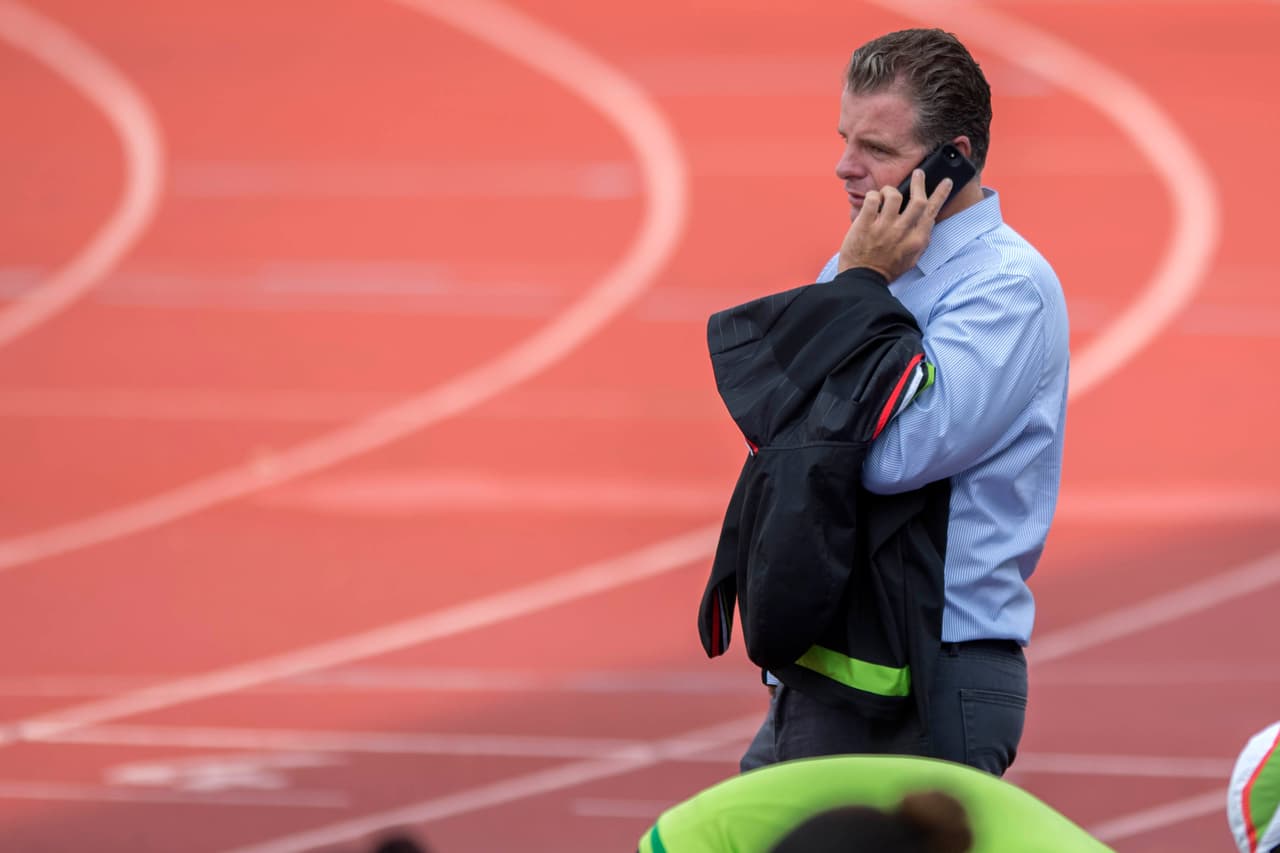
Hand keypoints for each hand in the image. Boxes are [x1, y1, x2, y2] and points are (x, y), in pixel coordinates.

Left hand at [837, 169, 952, 279]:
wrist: (863, 281)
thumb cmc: (887, 269)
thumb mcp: (912, 258)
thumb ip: (920, 239)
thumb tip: (927, 220)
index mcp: (917, 240)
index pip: (932, 211)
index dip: (941, 194)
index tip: (946, 182)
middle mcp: (902, 232)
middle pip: (917, 200)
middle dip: (919, 182)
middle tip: (918, 173)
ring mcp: (883, 228)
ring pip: (893, 195)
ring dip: (890, 190)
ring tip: (886, 193)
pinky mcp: (865, 225)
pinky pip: (872, 199)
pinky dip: (872, 195)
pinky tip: (872, 200)